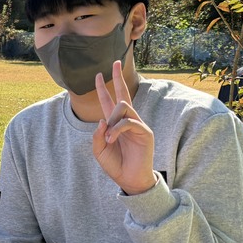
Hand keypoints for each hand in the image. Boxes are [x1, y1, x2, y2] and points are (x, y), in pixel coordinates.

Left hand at [92, 60, 158, 194]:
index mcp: (114, 124)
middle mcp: (127, 121)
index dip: (103, 88)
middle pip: (123, 94)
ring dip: (112, 119)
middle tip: (114, 63)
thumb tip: (101, 120)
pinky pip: (129, 122)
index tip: (98, 74)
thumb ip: (97, 135)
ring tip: (108, 137)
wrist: (128, 179)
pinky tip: (111, 139)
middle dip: (118, 78)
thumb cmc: (115, 165)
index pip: (109, 101)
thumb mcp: (99, 150)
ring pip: (124, 106)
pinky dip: (117, 129)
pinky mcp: (145, 132)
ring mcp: (137, 125)